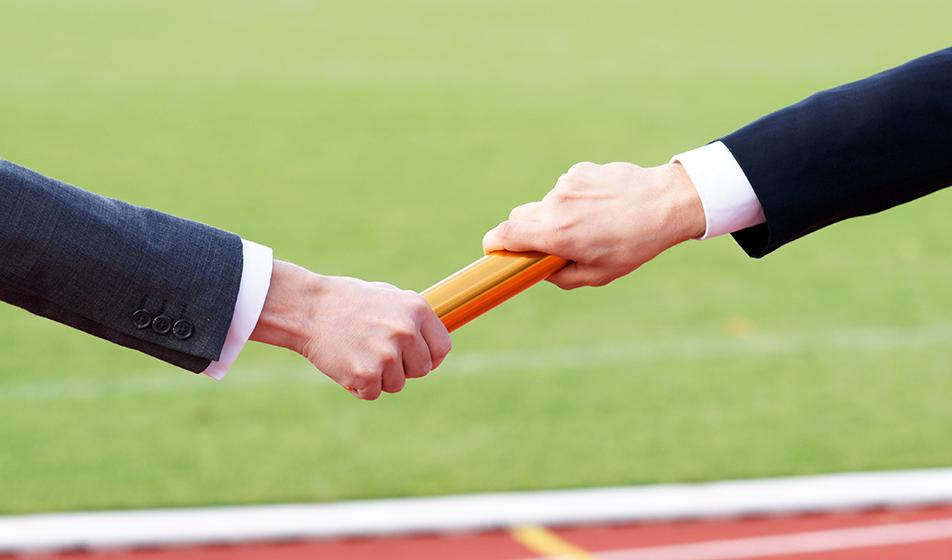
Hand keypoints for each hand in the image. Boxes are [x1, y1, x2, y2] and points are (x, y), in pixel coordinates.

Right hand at [250, 261, 451, 399]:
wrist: (308, 308)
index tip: (416, 359)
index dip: (430, 357)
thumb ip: (414, 318)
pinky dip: (359, 386)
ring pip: (398, 384)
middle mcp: (406, 331)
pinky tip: (346, 363)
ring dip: (380, 377)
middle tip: (377, 352)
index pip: (442, 348)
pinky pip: (373, 393)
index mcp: (417, 309)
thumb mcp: (388, 297)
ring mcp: (387, 354)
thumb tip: (436, 342)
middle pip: (422, 370)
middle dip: (403, 367)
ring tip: (358, 353)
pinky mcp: (367, 374)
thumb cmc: (348, 302)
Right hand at [482, 162, 705, 288]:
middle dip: (526, 232)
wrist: (665, 204)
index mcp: (556, 235)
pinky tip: (602, 206)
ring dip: (558, 215)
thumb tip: (538, 269)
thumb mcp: (598, 274)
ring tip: (593, 223)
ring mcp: (567, 185)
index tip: (494, 249)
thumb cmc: (634, 245)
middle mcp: (556, 207)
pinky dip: (576, 199)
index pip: (504, 234)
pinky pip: (567, 189)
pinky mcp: (580, 171)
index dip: (493, 243)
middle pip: (519, 217)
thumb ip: (560, 276)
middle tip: (550, 243)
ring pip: (547, 204)